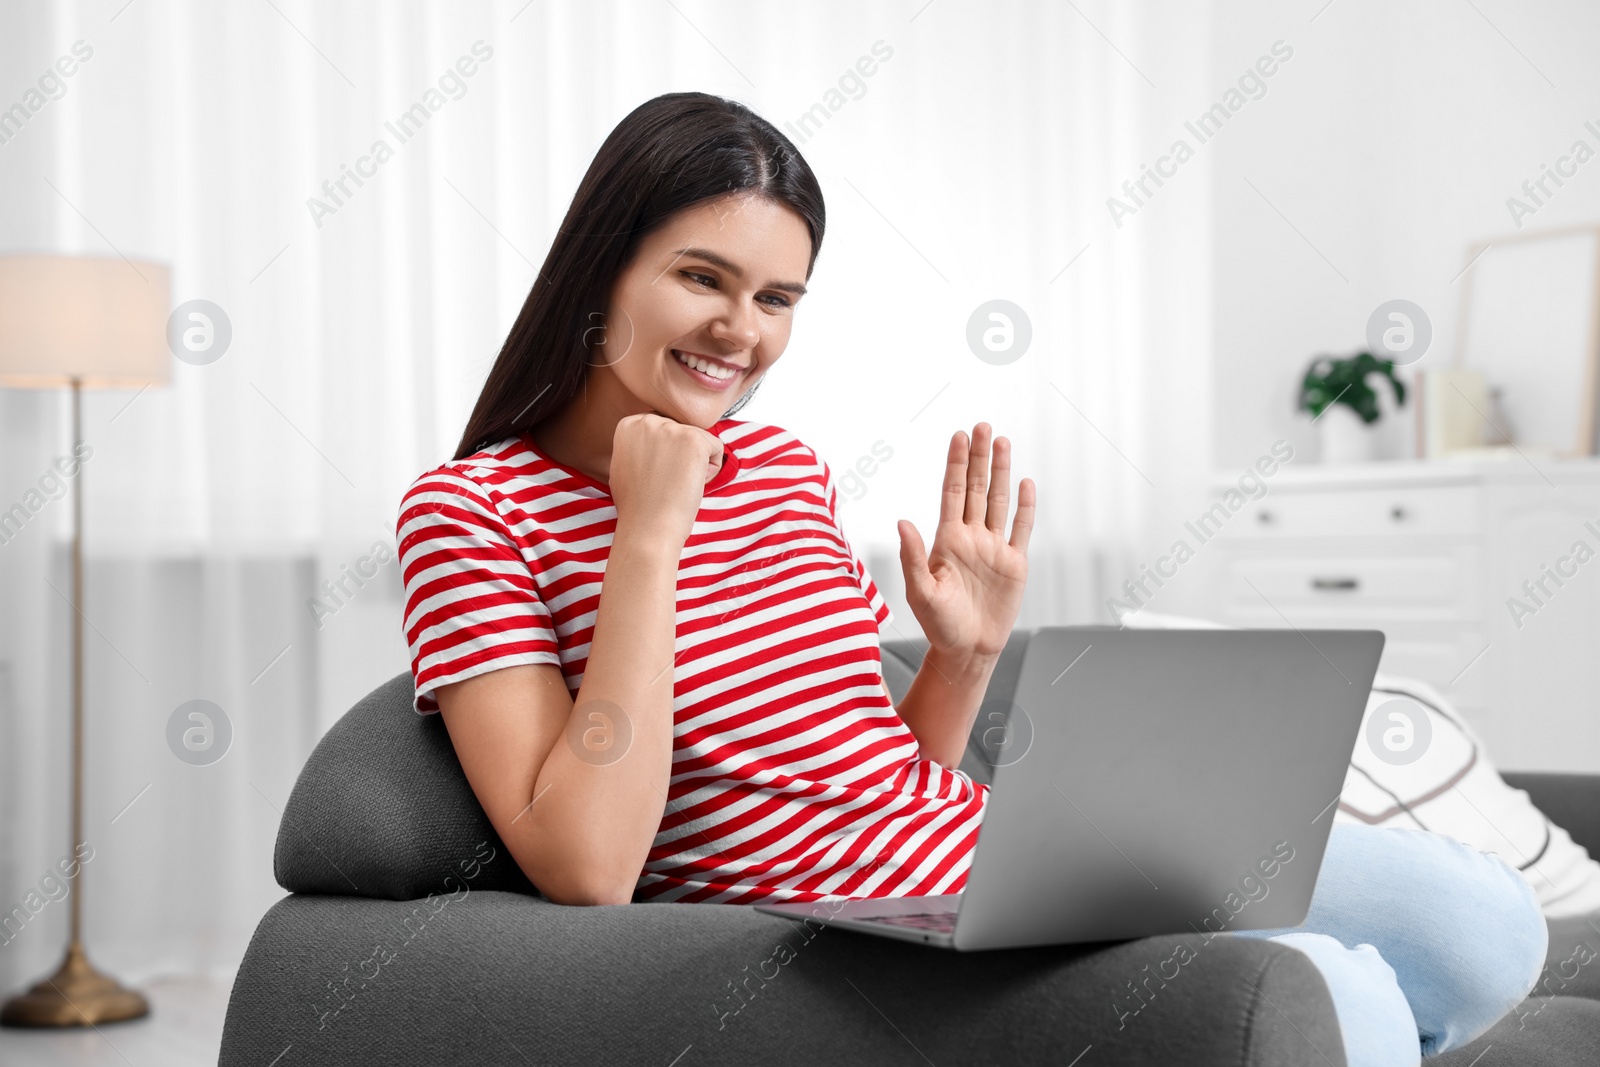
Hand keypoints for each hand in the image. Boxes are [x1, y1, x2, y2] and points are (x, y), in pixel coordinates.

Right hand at [609, 413, 723, 545]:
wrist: (647, 527)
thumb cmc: (637, 505)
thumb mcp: (626, 465)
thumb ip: (640, 445)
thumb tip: (658, 442)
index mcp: (630, 424)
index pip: (665, 430)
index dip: (665, 457)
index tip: (655, 477)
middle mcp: (648, 420)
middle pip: (683, 432)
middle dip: (682, 458)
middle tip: (666, 483)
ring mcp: (671, 428)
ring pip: (701, 440)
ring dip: (697, 464)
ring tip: (676, 484)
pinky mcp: (694, 439)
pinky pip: (716, 448)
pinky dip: (711, 470)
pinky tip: (691, 484)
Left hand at [897, 423, 1034, 658]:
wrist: (967, 650)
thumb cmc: (938, 625)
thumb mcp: (920, 592)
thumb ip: (912, 557)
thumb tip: (902, 522)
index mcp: (947, 540)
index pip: (952, 492)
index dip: (956, 464)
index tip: (959, 436)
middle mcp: (971, 537)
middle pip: (976, 488)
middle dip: (979, 457)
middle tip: (983, 426)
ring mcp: (994, 548)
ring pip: (998, 501)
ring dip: (1001, 472)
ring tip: (1002, 442)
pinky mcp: (1014, 564)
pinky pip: (1021, 529)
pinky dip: (1024, 506)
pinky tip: (1026, 483)